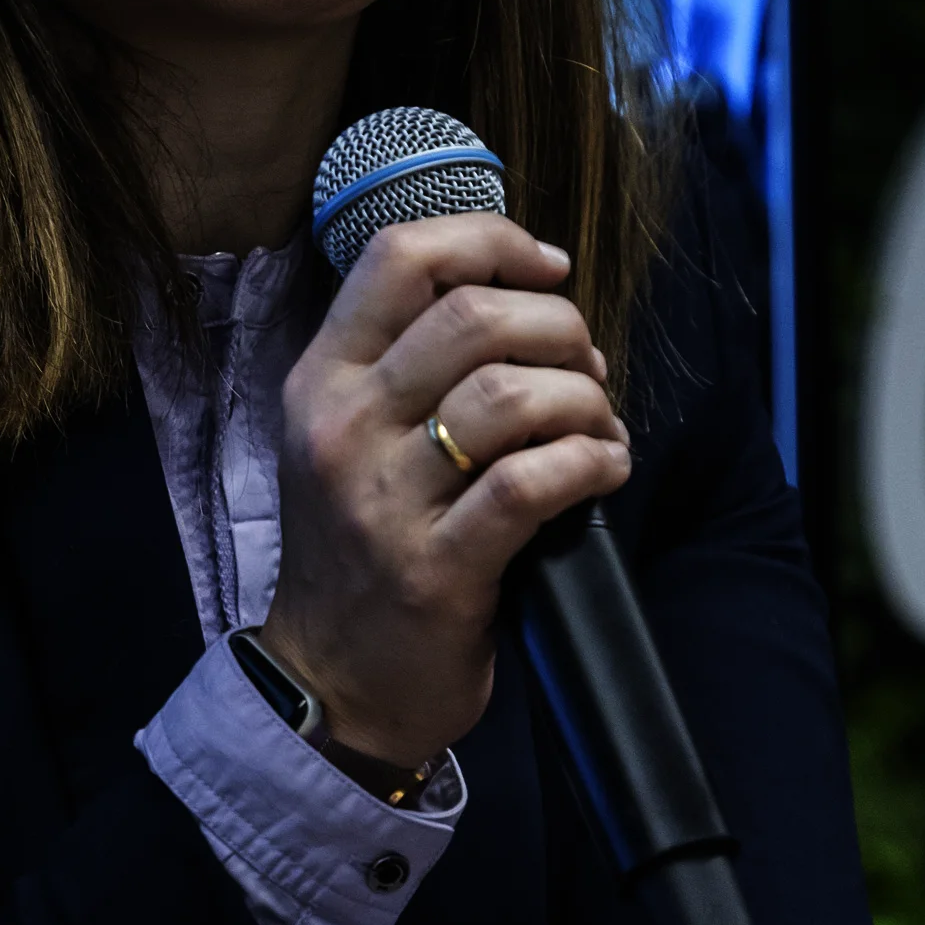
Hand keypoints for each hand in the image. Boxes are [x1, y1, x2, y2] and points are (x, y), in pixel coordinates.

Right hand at [257, 214, 629, 767]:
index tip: (548, 268)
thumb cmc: (362, 547)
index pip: (400, 257)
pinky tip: (603, 470)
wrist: (334, 683)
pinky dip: (589, 463)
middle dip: (560, 328)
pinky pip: (531, 483)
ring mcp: (385, 501)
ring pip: (511, 395)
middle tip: (586, 369)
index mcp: (321, 380)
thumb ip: (407, 361)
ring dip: (585, 400)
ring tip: (598, 427)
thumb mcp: (348, 437)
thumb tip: (521, 289)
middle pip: (474, 317)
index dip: (493, 241)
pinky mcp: (437, 570)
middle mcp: (343, 428)